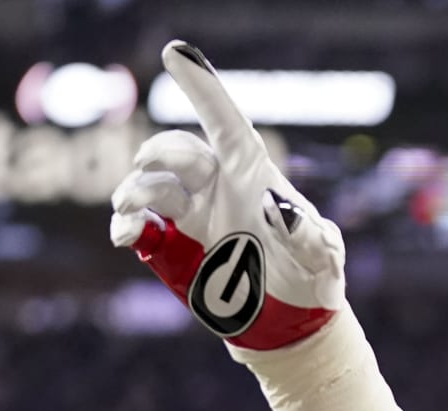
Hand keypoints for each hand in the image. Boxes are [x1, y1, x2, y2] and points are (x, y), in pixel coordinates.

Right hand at [110, 41, 345, 350]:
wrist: (293, 320)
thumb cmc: (315, 277)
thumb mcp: (323, 258)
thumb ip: (310, 236)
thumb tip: (283, 210)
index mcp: (252, 177)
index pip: (226, 124)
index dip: (203, 88)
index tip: (175, 52)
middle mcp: (217, 188)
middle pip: (179, 152)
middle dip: (159, 153)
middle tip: (147, 164)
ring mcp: (192, 215)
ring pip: (152, 185)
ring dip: (134, 190)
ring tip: (129, 209)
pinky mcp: (173, 245)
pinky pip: (140, 225)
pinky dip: (127, 225)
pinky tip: (125, 235)